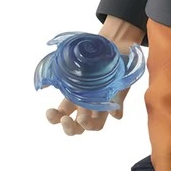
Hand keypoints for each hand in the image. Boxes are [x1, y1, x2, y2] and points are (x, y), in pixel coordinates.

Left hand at [45, 16, 144, 136]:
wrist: (117, 42)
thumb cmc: (124, 60)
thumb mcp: (124, 77)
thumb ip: (120, 96)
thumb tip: (117, 117)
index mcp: (105, 105)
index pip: (96, 124)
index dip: (89, 125)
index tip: (81, 118)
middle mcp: (91, 104)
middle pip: (79, 126)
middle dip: (70, 128)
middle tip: (64, 120)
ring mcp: (80, 95)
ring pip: (66, 115)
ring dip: (56, 118)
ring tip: (50, 112)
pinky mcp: (71, 84)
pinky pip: (60, 95)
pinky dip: (52, 92)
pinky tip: (46, 87)